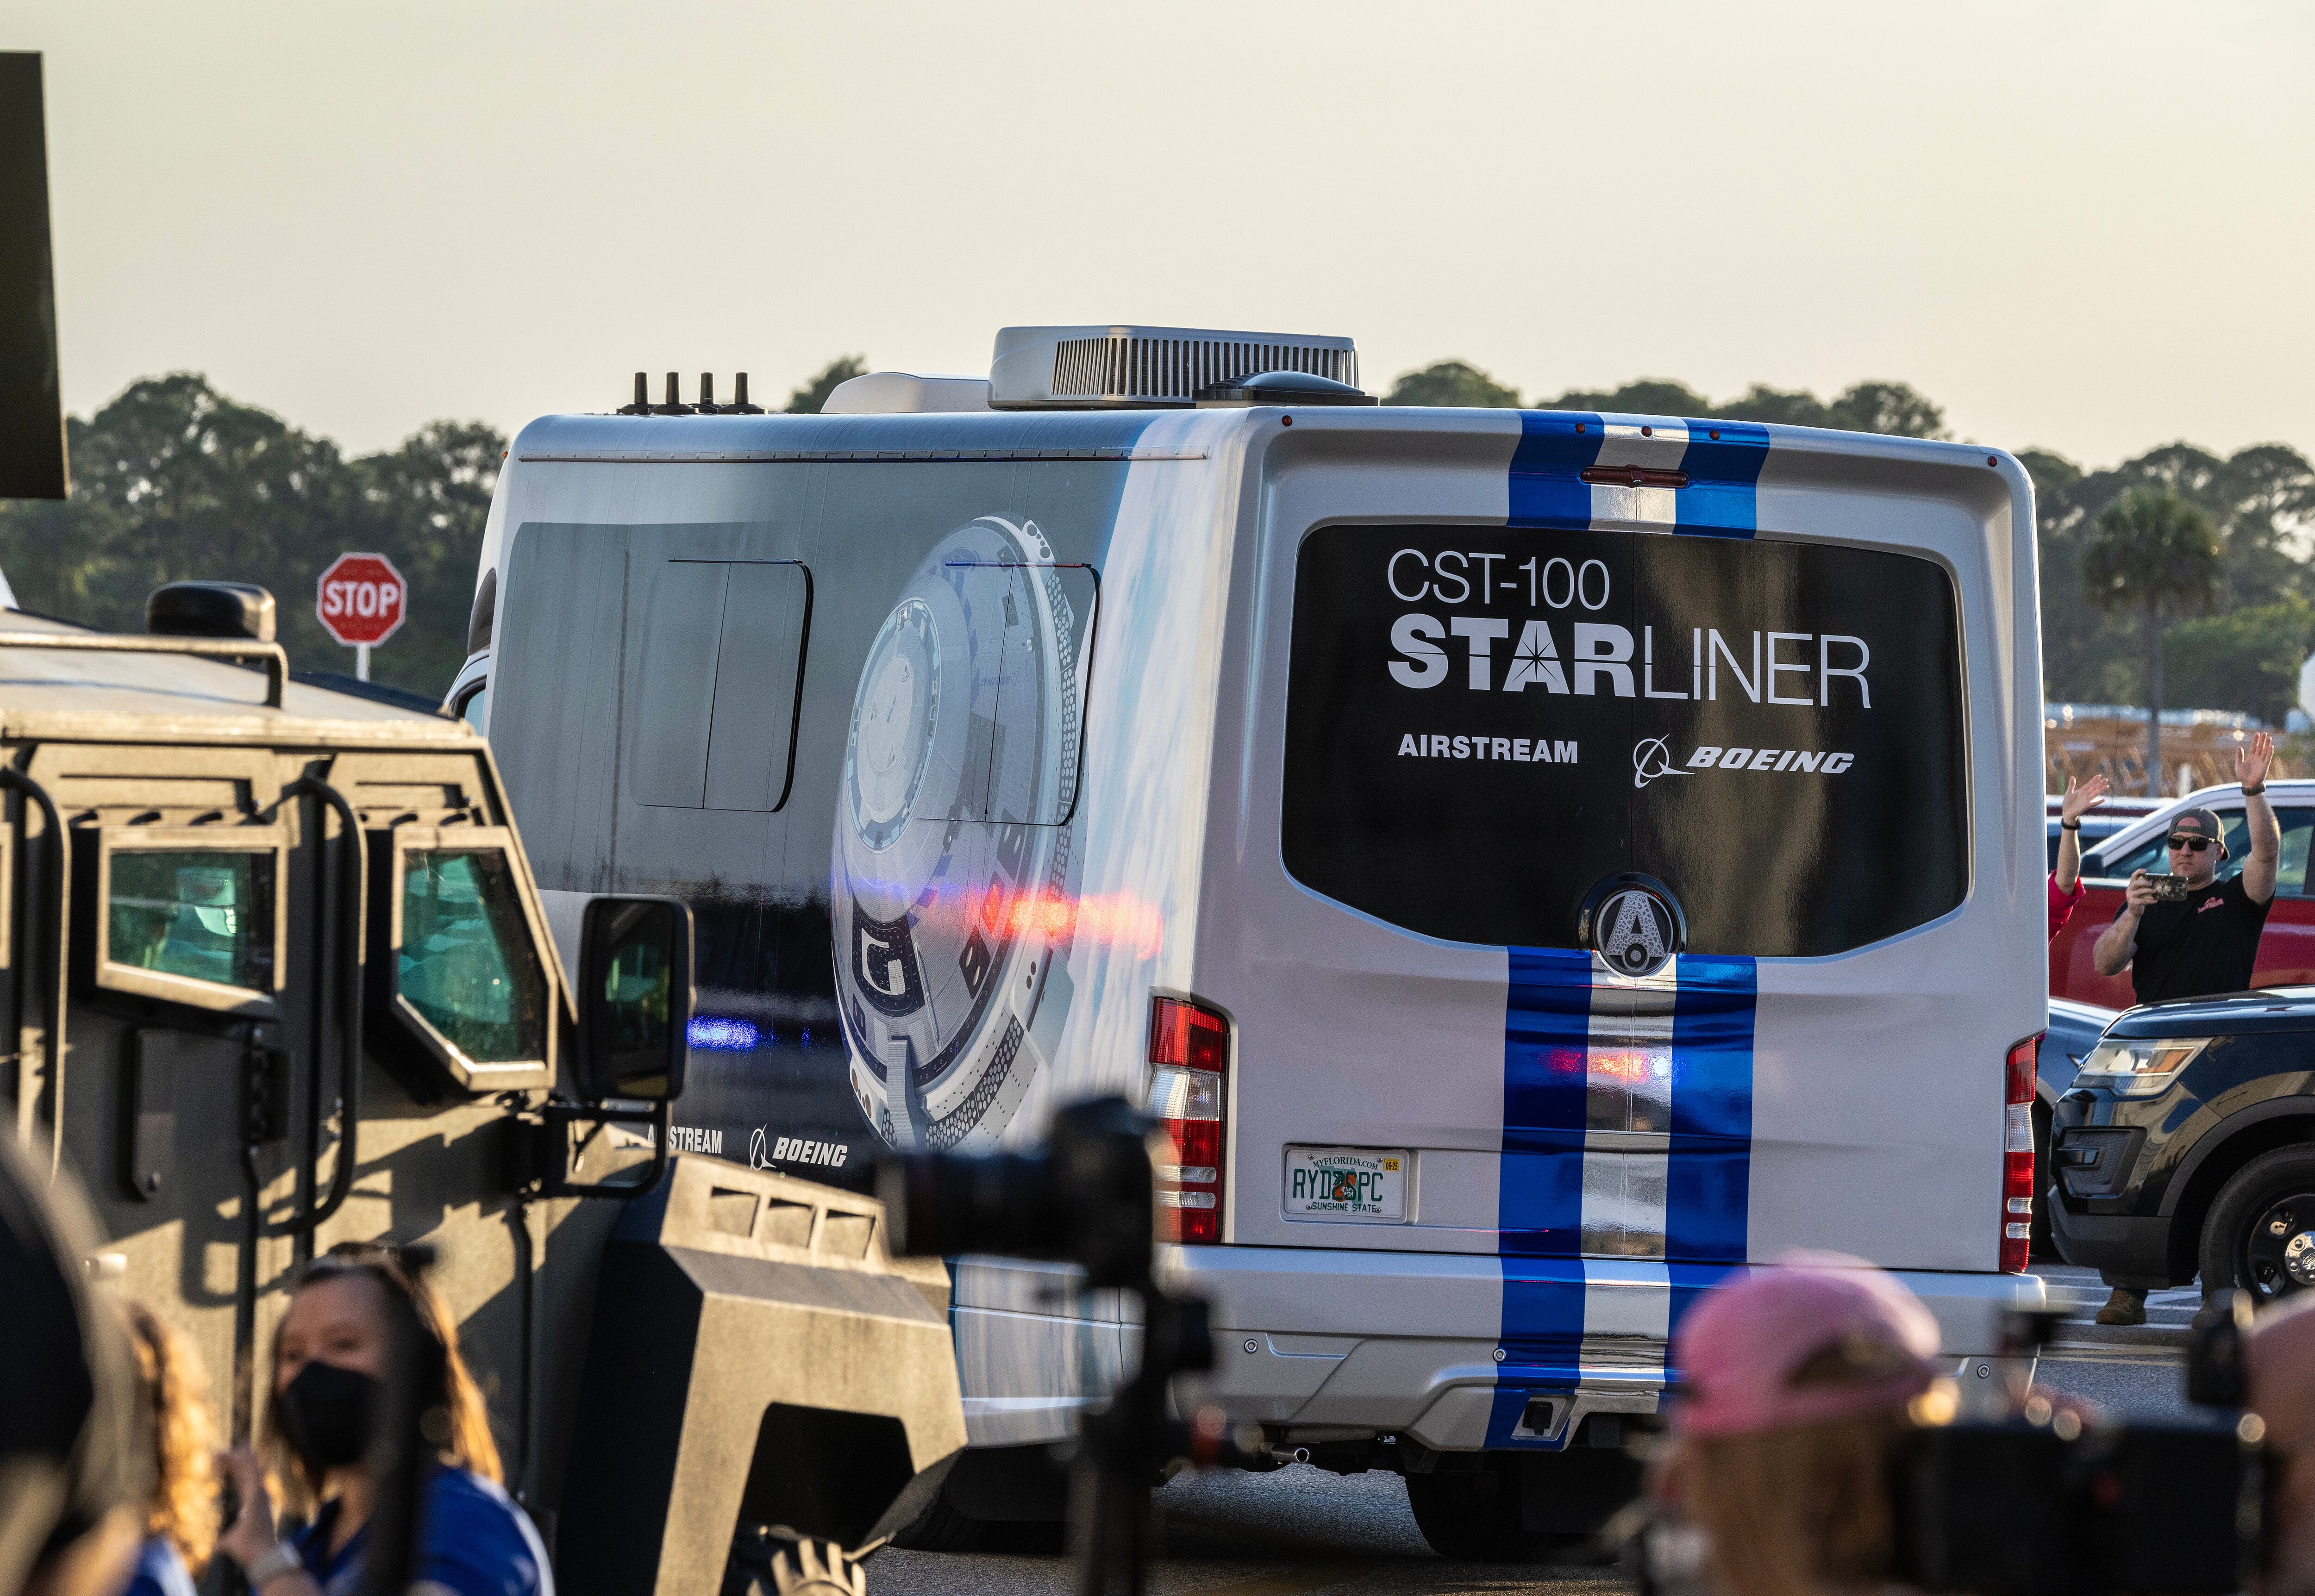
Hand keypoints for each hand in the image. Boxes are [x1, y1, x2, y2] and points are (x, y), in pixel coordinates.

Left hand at [214, 1447, 278, 1571]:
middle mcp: (258, 1496)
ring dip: (242, 1459)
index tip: (223, 1461)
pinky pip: (253, 1474)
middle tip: (226, 1450)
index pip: (242, 1482)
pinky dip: (248, 1464)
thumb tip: (215, 1545)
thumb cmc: (248, 1550)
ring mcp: (259, 1495)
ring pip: (251, 1470)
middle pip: (246, 1473)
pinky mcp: (258, 1496)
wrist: (260, 1554)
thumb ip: (222, 1540)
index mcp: (252, 1504)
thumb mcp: (229, 1542)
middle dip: (236, 1461)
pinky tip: (245, 1453)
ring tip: (238, 1446)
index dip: (233, 1471)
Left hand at [2060, 773, 2109, 825]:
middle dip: (2100, 783)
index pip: (2089, 784)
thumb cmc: (2068, 803)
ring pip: (2095, 794)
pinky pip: (2093, 804)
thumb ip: (2071, 785)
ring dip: (2101, 790)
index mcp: (2082, 791)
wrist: (2066, 813)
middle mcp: (2086, 795)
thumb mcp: (2069, 793)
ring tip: (2107, 786)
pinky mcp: (2086, 806)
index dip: (2094, 780)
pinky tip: (2103, 799)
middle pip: (2094, 788)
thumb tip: (2073, 777)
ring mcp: (2086, 801)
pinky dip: (2098, 802)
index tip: (2099, 775)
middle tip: (2106, 779)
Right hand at [2125, 870, 2158, 910]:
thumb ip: (2145, 888)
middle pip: (2136, 883)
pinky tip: (2155, 900)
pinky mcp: (2133, 903)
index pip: (2133, 876)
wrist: (2133, 912)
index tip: (2146, 870)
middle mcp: (2129, 890)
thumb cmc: (2139, 900)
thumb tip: (2157, 883)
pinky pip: (2143, 900)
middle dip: (2144, 882)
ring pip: (2140, 891)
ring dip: (2148, 891)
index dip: (2138, 872)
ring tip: (2155, 891)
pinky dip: (2150, 900)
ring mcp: (2130, 896)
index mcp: (2131, 886)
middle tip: (2151, 883)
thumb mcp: (2141, 893)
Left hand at [2240, 731, 2274, 791]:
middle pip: (2260, 747)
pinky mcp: (2265, 765)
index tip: (2257, 733)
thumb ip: (2239, 756)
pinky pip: (2268, 757)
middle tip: (2264, 733)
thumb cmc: (2243, 776)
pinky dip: (2269, 752)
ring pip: (2265, 751)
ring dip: (2267, 744)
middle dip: (2262, 740)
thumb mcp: (2238, 765)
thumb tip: (2239, 747)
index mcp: (2250, 757)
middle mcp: (2257, 758)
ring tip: (2268, 737)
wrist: (2248, 784)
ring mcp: (2261, 761)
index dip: (2255, 740)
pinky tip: (2271, 746)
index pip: (2254, 746)